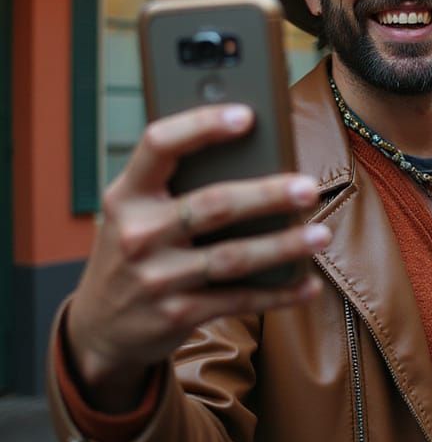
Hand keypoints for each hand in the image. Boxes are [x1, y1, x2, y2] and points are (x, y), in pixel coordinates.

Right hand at [66, 104, 331, 411]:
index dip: (202, 126)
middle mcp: (137, 233)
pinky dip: (279, 293)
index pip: (159, 145)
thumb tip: (257, 152)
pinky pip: (239, 300)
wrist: (100, 326)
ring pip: (234, 256)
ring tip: (321, 235)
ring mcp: (156, 277)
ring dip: (284, 246)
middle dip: (268, 194)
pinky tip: (308, 284)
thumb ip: (178, 184)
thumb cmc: (137, 249)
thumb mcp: (136, 212)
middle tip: (309, 188)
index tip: (247, 115)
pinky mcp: (176, 314)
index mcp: (126, 194)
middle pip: (214, 204)